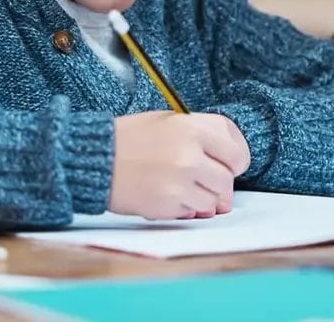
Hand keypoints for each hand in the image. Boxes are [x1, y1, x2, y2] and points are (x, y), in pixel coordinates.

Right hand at [109, 111, 250, 219]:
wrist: (95, 158)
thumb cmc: (131, 138)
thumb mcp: (170, 122)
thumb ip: (204, 140)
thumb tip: (230, 177)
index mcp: (193, 128)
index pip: (238, 152)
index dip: (236, 161)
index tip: (230, 164)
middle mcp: (189, 155)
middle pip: (227, 180)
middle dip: (218, 183)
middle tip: (201, 177)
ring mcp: (179, 182)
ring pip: (213, 201)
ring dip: (202, 198)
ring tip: (180, 185)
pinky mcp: (167, 205)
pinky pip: (192, 213)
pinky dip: (184, 208)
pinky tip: (166, 193)